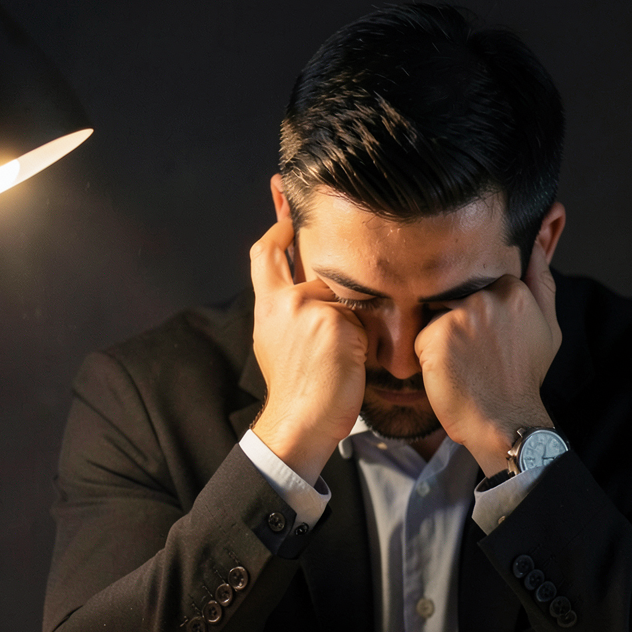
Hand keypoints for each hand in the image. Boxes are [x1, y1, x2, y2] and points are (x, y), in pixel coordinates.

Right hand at [248, 217, 367, 483]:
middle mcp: (284, 300)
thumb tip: (314, 294)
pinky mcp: (335, 321)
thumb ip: (290, 313)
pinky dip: (366, 335)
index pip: (265, 254)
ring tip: (344, 352)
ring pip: (346, 294)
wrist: (300, 422)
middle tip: (319, 240)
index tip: (286, 209)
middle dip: (315, 254)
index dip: (277, 228)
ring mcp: (309, 307)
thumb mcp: (279, 343)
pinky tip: (355, 359)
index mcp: (267, 305)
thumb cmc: (298, 390)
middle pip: (310, 264)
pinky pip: (364, 316)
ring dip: (354, 317)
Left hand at [414, 234, 562, 475]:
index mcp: (515, 291)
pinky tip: (448, 371)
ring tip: (461, 361)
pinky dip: (427, 354)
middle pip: (456, 295)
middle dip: (458, 319)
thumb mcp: (548, 328)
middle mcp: (489, 297)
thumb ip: (542, 283)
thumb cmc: (524, 378)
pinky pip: (420, 333)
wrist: (505, 420)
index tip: (489, 338)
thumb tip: (538, 243)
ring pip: (436, 312)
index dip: (479, 311)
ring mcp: (462, 314)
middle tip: (474, 354)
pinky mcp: (436, 335)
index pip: (480, 284)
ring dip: (442, 334)